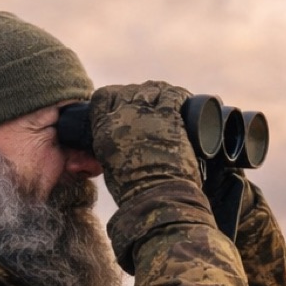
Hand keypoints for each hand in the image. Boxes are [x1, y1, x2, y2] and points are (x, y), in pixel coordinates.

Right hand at [88, 82, 199, 206]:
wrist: (157, 196)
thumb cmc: (134, 189)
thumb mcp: (109, 165)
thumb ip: (109, 149)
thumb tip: (115, 144)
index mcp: (104, 129)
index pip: (103, 97)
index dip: (114, 97)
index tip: (122, 102)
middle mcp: (124, 116)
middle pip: (129, 90)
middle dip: (138, 94)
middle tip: (148, 104)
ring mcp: (147, 114)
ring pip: (151, 89)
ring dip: (158, 91)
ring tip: (165, 98)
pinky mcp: (170, 117)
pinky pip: (173, 95)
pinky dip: (178, 94)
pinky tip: (182, 99)